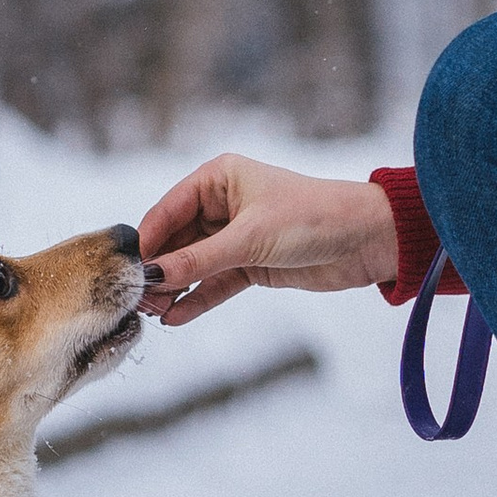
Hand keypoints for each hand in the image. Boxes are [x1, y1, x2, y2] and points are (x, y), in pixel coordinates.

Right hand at [135, 154, 401, 324]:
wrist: (367, 240)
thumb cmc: (312, 218)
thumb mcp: (250, 239)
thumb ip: (199, 260)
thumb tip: (153, 276)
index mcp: (219, 178)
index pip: (169, 209)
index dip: (148, 240)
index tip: (128, 271)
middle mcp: (223, 204)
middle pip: (177, 239)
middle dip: (159, 269)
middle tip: (136, 300)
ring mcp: (236, 236)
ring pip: (194, 264)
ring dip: (175, 287)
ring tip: (152, 314)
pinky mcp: (251, 264)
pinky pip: (215, 282)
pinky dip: (198, 299)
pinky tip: (176, 318)